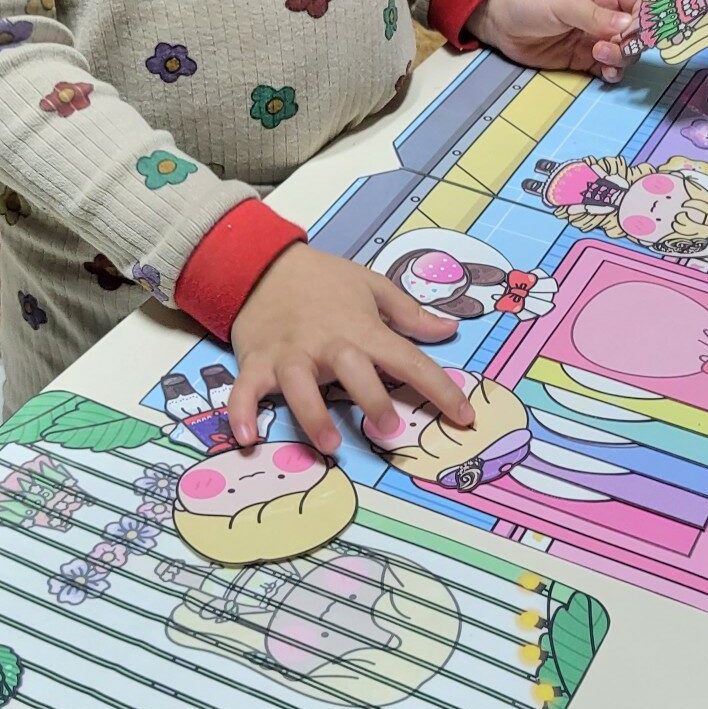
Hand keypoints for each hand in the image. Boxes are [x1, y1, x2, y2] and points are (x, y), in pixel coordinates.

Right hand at [225, 243, 474, 452]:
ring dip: (313, 415)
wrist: (262, 262)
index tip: (465, 417)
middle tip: (390, 430)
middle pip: (353, 371)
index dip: (440, 388)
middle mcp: (328, 344)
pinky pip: (245, 391)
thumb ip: (411, 314)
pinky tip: (246, 438)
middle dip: (372, 399)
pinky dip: (242, 413)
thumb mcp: (372, 286)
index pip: (408, 360)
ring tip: (329, 445)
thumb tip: (449, 330)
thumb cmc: (324, 279)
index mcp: (362, 329)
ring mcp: (289, 355)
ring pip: (300, 386)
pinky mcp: (256, 362)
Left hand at [467, 0, 643, 82]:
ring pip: (626, 53)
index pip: (642, 1)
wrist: (498, 20)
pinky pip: (608, 69)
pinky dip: (613, 73)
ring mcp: (595, 39)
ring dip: (622, 58)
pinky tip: (605, 72)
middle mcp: (605, 16)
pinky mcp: (583, 60)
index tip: (646, 31)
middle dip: (634, 42)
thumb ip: (596, 15)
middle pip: (638, 32)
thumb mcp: (563, 1)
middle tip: (614, 45)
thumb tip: (630, 27)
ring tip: (599, 55)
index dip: (650, 16)